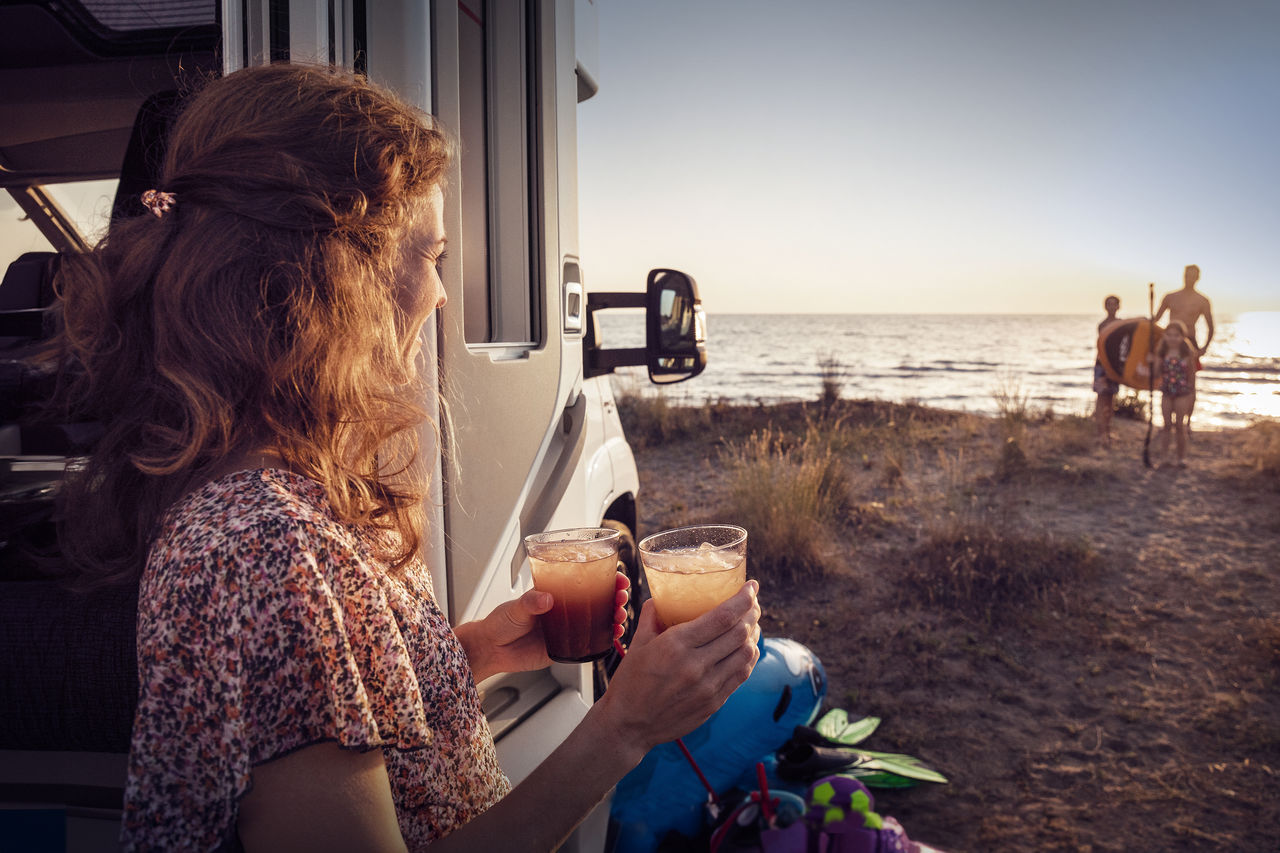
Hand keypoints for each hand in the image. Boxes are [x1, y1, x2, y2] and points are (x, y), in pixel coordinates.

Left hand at [457, 573, 630, 682]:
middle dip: (614, 596)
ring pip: (597, 619)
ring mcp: (566, 627)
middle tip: (621, 596)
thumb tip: (546, 598)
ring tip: (619, 617)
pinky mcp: (565, 646)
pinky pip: (589, 641)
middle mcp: (563, 608)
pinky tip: (614, 635)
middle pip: (597, 598)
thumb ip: (530, 602)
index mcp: (553, 592)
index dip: (603, 576)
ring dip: (613, 616)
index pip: (582, 579)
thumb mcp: (514, 608)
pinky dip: (604, 638)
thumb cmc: (500, 623)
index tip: (616, 575)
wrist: (491, 650)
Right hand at [594, 580, 760, 757]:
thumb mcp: (637, 643)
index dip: (743, 599)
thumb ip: (651, 616)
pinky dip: (748, 657)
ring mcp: (708, 687)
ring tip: (751, 623)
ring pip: (746, 654)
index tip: (751, 586)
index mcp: (676, 645)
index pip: (723, 617)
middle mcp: (696, 665)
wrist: (628, 725)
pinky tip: (746, 648)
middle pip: (740, 633)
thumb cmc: (630, 682)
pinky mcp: (714, 703)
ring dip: (753, 635)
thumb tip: (661, 597)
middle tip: (753, 602)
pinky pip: (741, 675)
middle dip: (752, 612)